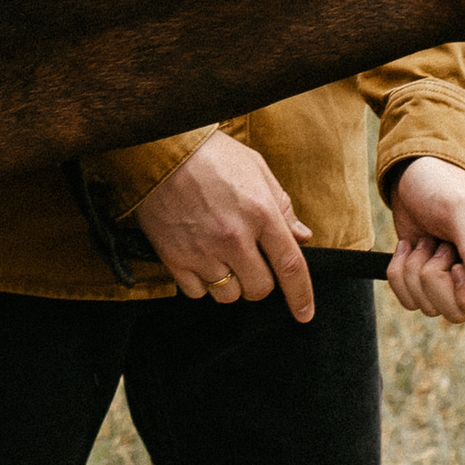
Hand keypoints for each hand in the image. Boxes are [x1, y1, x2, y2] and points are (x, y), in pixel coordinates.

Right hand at [132, 131, 314, 320]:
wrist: (159, 150)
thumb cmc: (211, 155)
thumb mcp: (256, 170)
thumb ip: (282, 207)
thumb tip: (302, 237)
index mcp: (261, 213)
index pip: (290, 266)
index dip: (301, 295)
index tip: (305, 314)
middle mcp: (233, 237)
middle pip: (259, 289)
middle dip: (260, 282)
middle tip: (249, 262)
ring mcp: (202, 250)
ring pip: (228, 295)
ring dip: (230, 284)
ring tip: (221, 258)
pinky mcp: (174, 258)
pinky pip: (197, 292)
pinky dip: (201, 283)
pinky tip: (199, 259)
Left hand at [384, 157, 464, 323]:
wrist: (411, 178)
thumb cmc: (443, 185)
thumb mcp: (460, 207)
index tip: (457, 268)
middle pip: (458, 313)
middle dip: (435, 279)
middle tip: (438, 245)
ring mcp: (450, 283)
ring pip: (429, 308)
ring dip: (415, 271)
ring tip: (425, 240)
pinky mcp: (423, 283)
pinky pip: (408, 300)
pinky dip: (399, 274)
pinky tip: (409, 248)